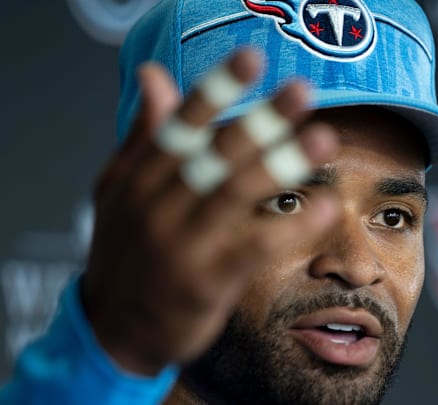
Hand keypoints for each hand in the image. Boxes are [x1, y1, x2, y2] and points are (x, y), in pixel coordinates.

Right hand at [81, 49, 340, 374]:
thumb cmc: (123, 254)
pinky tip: (325, 208)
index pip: (179, 125)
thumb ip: (144, 134)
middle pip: (214, 153)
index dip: (216, 89)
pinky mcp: (205, 282)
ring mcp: (181, 244)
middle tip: (302, 91)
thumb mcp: (119, 190)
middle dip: (261, 119)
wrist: (112, 330)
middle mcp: (157, 205)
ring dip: (282, 163)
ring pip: (234, 192)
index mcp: (139, 178)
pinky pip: (254, 247)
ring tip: (323, 140)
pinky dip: (291, 226)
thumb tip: (154, 75)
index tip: (252, 59)